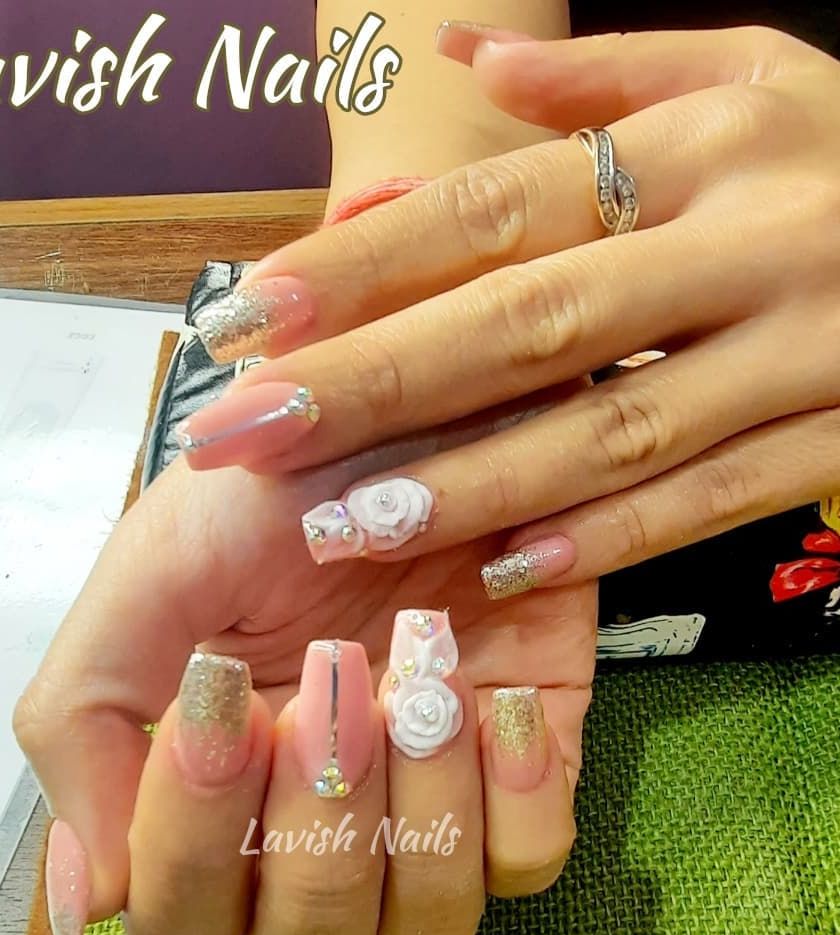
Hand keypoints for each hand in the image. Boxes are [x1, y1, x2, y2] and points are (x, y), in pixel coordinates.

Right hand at [19, 412, 594, 934]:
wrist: (415, 416)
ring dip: (418, 812)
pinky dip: (512, 797)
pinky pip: (530, 860)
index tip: (223, 691)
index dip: (197, 836)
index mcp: (214, 798)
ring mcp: (429, 808)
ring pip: (428, 927)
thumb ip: (84, 724)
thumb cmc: (272, 492)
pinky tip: (497, 697)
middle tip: (333, 686)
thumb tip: (86, 894)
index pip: (183, 917)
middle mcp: (319, 830)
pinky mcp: (525, 770)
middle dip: (315, 831)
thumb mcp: (150, 579)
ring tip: (422, 685)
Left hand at [179, 26, 839, 598]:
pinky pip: (716, 499)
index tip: (252, 321)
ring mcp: (803, 349)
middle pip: (529, 321)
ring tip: (349, 524)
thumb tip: (468, 57)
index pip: (498, 208)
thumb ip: (612, 76)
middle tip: (249, 436)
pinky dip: (611, 538)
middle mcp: (746, 244)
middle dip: (377, 385)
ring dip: (474, 485)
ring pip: (615, 430)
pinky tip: (507, 567)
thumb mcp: (754, 75)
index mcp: (706, 146)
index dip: (365, 267)